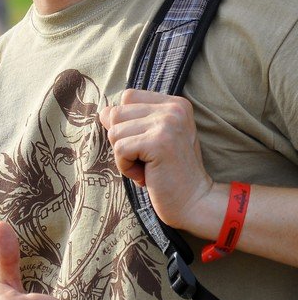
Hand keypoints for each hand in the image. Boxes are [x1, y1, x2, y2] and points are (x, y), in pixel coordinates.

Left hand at [100, 89, 213, 229]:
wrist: (195, 203)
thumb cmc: (170, 174)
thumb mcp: (154, 139)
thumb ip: (133, 121)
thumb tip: (104, 112)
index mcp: (174, 104)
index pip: (128, 97)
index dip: (125, 122)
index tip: (145, 144)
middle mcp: (173, 109)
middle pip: (117, 113)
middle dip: (122, 141)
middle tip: (145, 160)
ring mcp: (167, 124)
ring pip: (114, 132)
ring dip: (123, 157)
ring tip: (147, 168)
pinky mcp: (158, 142)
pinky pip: (120, 149)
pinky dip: (126, 167)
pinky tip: (145, 176)